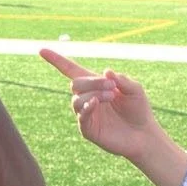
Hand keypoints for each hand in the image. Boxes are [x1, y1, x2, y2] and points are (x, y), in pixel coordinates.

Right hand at [39, 48, 161, 160]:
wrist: (144, 135)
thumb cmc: (139, 110)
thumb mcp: (135, 89)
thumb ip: (122, 79)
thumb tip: (106, 71)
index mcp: (95, 86)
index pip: (71, 70)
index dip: (56, 60)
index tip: (41, 50)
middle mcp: (87, 98)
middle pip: (75, 83)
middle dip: (92, 82)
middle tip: (111, 87)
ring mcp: (86, 114)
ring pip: (77, 100)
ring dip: (93, 94)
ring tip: (111, 96)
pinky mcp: (88, 129)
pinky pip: (81, 117)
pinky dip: (86, 108)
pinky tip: (95, 104)